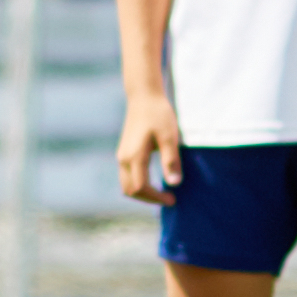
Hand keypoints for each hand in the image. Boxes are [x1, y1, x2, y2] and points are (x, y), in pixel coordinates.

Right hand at [115, 87, 180, 206]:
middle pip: (130, 190)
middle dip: (148, 199)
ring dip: (142, 192)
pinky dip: (138, 184)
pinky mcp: (124, 152)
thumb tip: (174, 184)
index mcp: (134, 156)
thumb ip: (170, 161)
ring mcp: (122, 155)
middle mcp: (124, 158)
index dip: (156, 197)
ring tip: (161, 192)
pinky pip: (127, 176)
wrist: (143, 96)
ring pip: (126, 184)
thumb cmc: (158, 114)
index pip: (141, 187)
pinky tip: (153, 181)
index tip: (173, 199)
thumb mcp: (169, 137)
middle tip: (169, 199)